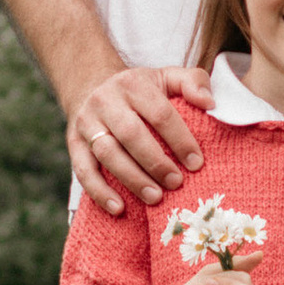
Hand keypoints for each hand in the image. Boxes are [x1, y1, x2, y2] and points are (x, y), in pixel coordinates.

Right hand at [67, 64, 207, 211]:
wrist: (92, 86)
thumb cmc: (140, 89)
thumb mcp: (167, 77)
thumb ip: (193, 82)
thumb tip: (210, 104)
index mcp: (133, 84)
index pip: (160, 113)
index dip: (179, 139)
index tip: (196, 163)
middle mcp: (106, 101)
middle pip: (131, 134)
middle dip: (155, 162)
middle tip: (176, 183)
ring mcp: (87, 123)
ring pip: (107, 153)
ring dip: (132, 178)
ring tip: (155, 198)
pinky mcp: (73, 143)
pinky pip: (83, 170)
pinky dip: (99, 191)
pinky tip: (119, 208)